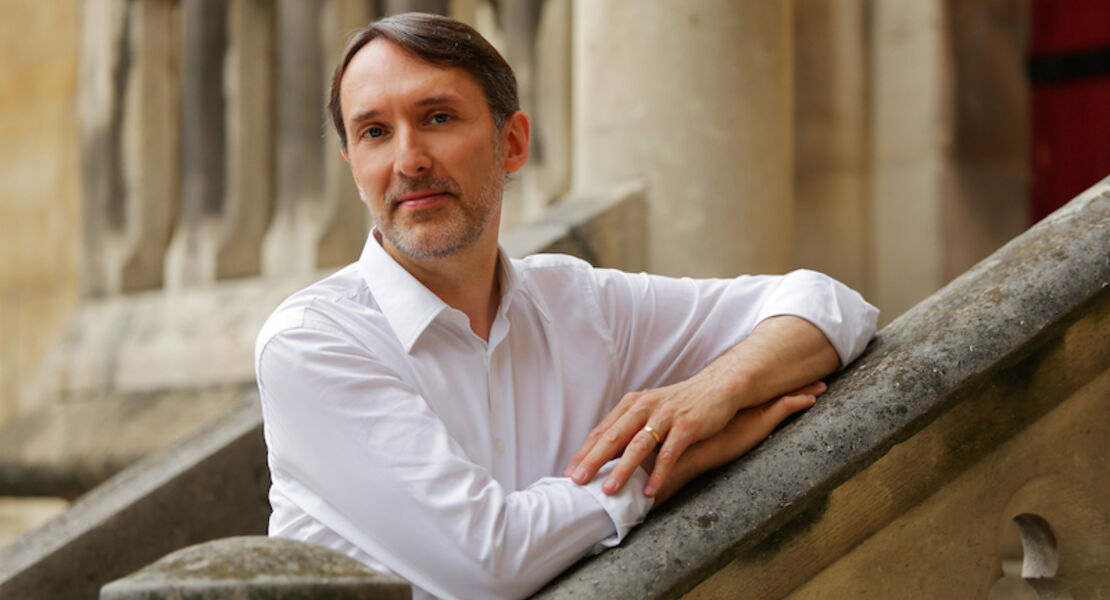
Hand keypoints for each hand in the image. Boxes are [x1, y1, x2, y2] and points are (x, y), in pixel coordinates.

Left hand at [565, 379, 825, 496]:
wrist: (718, 388)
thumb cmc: (680, 404)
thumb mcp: (650, 410)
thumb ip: (629, 428)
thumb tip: (603, 455)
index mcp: (631, 404)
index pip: (601, 430)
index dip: (584, 452)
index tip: (569, 473)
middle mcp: (644, 407)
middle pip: (612, 437)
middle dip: (592, 461)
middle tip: (576, 482)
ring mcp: (666, 416)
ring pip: (638, 446)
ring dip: (622, 470)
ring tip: (608, 491)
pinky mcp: (687, 425)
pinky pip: (669, 453)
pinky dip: (658, 473)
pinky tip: (650, 491)